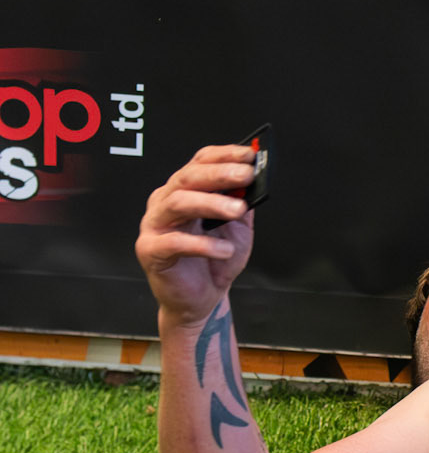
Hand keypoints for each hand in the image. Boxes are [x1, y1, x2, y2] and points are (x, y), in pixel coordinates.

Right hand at [136, 144, 256, 324]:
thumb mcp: (238, 227)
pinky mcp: (150, 250)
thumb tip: (255, 180)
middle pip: (187, 177)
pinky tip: (224, 249)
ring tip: (238, 210)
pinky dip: (203, 244)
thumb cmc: (216, 259)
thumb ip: (243, 201)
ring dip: (211, 203)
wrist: (201, 298)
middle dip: (219, 174)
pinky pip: (174, 242)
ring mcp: (154, 225)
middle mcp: (165, 202)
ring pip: (178, 202)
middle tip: (246, 175)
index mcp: (185, 190)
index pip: (200, 162)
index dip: (224, 155)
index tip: (249, 154)